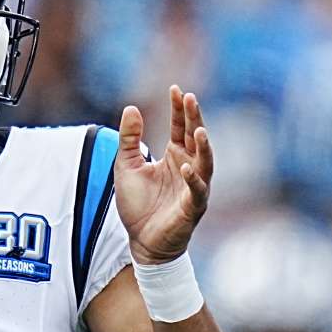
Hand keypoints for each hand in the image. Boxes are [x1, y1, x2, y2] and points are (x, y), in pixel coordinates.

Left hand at [114, 85, 213, 264]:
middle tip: (190, 98)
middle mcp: (188, 168)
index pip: (180, 127)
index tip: (176, 89)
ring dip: (203, 147)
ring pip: (205, 163)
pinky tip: (186, 168)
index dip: (179, 109)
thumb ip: (129, 139)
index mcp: (174, 156)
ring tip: (199, 130)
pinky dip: (193, 180)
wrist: (142, 242)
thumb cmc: (138, 205)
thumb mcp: (126, 166)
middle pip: (195, 138)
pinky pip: (197, 192)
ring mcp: (194, 187)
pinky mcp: (193, 208)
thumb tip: (131, 108)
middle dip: (194, 119)